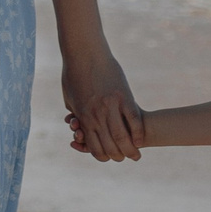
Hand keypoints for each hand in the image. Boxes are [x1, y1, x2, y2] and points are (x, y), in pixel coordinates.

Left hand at [61, 48, 143, 163]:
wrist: (83, 53)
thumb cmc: (74, 74)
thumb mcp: (70, 98)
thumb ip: (75, 113)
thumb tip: (76, 124)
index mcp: (83, 118)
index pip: (94, 147)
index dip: (102, 156)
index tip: (109, 157)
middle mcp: (97, 116)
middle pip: (110, 146)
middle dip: (118, 157)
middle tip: (126, 158)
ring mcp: (111, 107)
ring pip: (122, 137)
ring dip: (130, 150)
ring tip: (136, 155)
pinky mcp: (124, 97)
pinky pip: (134, 119)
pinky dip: (138, 132)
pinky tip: (141, 140)